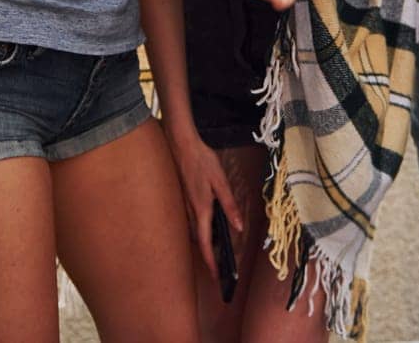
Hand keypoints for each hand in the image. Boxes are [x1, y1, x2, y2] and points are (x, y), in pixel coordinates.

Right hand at [162, 123, 244, 280]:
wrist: (180, 143)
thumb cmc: (201, 160)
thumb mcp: (221, 181)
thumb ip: (229, 204)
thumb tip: (238, 226)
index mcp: (202, 209)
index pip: (205, 243)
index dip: (210, 261)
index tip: (216, 276)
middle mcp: (190, 210)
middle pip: (199, 239)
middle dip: (208, 254)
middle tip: (218, 266)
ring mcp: (183, 204)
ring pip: (194, 230)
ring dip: (203, 240)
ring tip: (215, 248)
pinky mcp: (182, 198)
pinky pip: (190, 219)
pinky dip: (199, 227)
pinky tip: (206, 223)